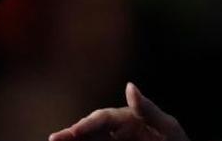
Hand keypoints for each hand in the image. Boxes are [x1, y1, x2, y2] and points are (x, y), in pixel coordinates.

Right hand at [48, 83, 188, 140]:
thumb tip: (129, 85)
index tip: (74, 131)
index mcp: (128, 118)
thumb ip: (147, 109)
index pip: (103, 119)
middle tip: (54, 139)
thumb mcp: (167, 127)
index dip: (87, 124)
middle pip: (89, 131)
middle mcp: (116, 131)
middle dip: (71, 134)